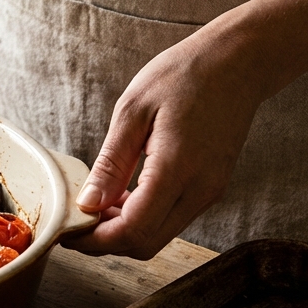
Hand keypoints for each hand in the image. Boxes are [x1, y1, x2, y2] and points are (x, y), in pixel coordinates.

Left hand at [62, 30, 267, 259]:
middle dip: (107, 242)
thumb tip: (87, 204)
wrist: (238, 62)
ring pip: (159, 236)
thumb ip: (110, 162)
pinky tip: (122, 196)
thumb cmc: (184, 75)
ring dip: (124, 231)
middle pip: (146, 244)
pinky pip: (172, 219)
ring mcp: (209, 192)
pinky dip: (143, 218)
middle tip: (77, 221)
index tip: (69, 231)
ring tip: (96, 205)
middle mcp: (200, 190)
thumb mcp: (133, 110)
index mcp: (178, 168)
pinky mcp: (211, 188)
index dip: (96, 239)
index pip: (133, 230)